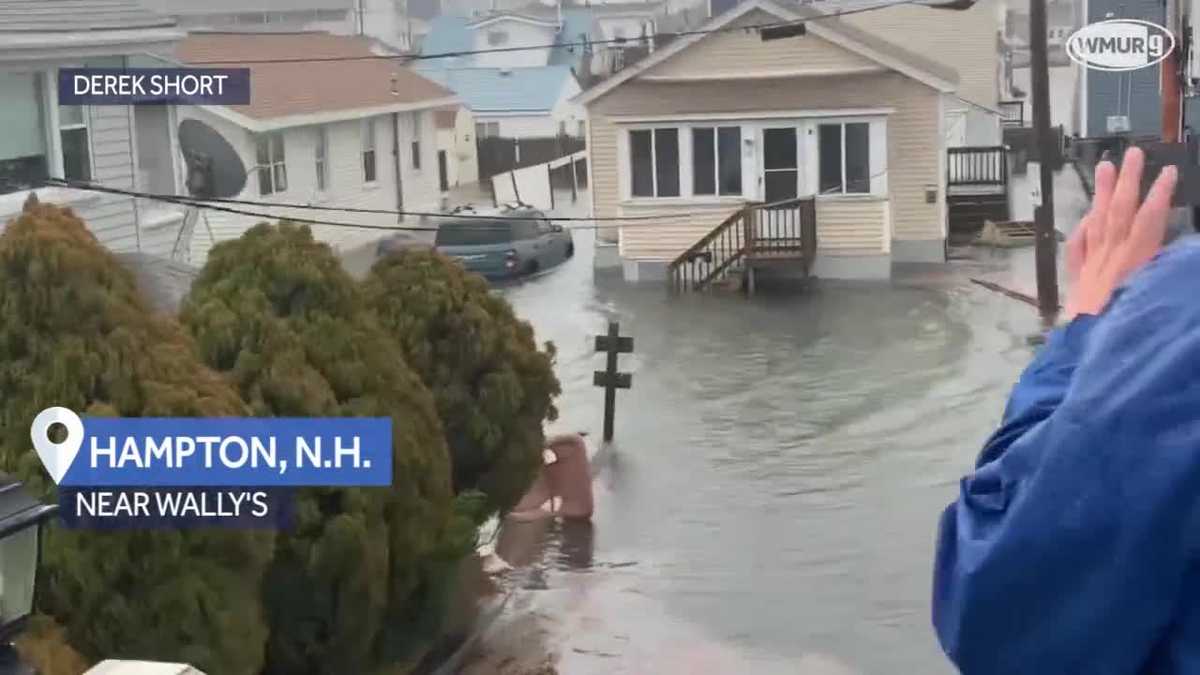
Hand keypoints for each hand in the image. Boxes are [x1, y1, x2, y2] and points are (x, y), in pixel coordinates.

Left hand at [1064, 147, 1177, 319]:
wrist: (1083, 362)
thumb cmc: (1124, 336)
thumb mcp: (1156, 302)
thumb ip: (1167, 273)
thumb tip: (1182, 254)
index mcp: (1135, 265)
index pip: (1149, 221)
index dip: (1159, 195)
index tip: (1169, 172)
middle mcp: (1110, 261)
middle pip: (1119, 213)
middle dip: (1127, 181)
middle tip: (1132, 152)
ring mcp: (1091, 270)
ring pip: (1097, 224)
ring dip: (1101, 194)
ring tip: (1104, 166)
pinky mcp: (1078, 283)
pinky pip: (1078, 250)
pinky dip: (1083, 231)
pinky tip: (1086, 218)